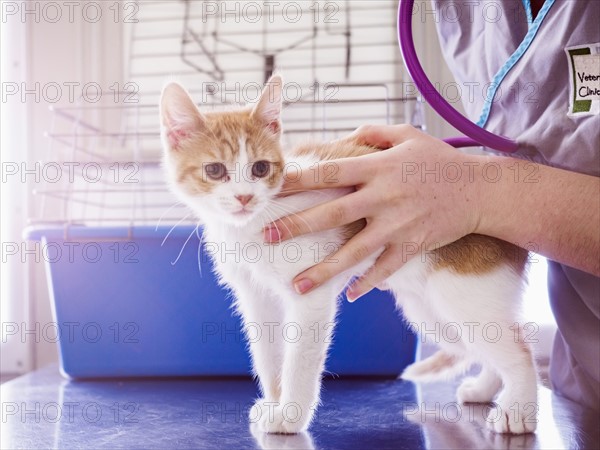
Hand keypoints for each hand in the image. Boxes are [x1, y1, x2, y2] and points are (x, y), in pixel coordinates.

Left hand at [263, 124, 484, 300]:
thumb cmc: (440, 161)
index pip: (328, 172)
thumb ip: (372, 132)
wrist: (480, 190)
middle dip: (297, 226)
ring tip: (296, 285)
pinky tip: (348, 295)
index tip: (271, 189)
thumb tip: (343, 135)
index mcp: (377, 168)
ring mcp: (397, 225)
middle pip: (332, 214)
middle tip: (267, 238)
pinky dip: (367, 283)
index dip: (297, 180)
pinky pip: (385, 269)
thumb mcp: (407, 135)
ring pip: (353, 252)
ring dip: (324, 270)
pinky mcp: (412, 246)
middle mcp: (383, 197)